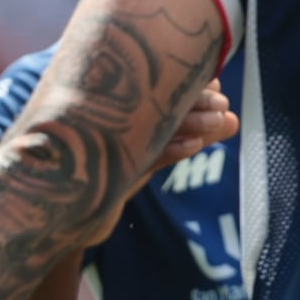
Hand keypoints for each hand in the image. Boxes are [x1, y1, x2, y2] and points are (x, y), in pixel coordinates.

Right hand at [58, 81, 234, 250]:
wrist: (65, 217)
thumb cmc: (114, 172)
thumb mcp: (155, 150)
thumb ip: (193, 133)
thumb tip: (233, 120)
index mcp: (113, 105)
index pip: (153, 84)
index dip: (186, 81)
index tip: (214, 84)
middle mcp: (104, 118)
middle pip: (152, 99)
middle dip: (190, 97)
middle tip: (221, 99)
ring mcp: (101, 142)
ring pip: (150, 126)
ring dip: (187, 120)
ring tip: (219, 119)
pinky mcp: (105, 175)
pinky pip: (141, 158)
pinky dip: (170, 149)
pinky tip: (194, 145)